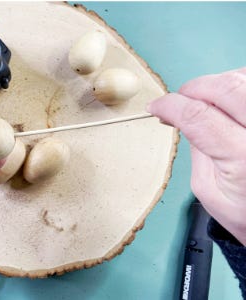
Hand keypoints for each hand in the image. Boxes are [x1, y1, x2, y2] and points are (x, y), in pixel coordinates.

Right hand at [148, 67, 245, 244]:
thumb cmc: (245, 213)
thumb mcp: (207, 189)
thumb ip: (196, 150)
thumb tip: (181, 117)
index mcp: (241, 158)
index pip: (198, 115)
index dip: (170, 105)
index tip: (157, 106)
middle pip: (226, 87)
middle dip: (194, 88)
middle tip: (180, 99)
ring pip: (243, 78)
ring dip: (218, 83)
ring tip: (205, 99)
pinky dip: (237, 83)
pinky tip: (228, 98)